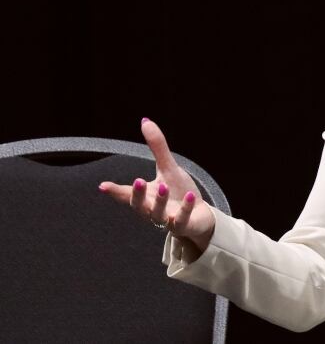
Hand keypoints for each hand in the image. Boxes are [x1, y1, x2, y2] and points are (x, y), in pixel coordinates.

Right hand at [98, 118, 215, 251]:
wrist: (198, 216)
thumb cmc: (178, 192)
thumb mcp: (168, 168)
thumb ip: (157, 147)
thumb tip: (145, 121)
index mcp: (146, 196)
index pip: (126, 194)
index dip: (114, 191)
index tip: (103, 185)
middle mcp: (152, 210)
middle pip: (139, 205)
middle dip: (137, 194)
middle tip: (137, 180)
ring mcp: (167, 219)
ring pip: (159, 214)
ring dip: (161, 201)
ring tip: (164, 186)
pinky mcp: (183, 225)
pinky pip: (182, 219)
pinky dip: (186, 208)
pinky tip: (190, 195)